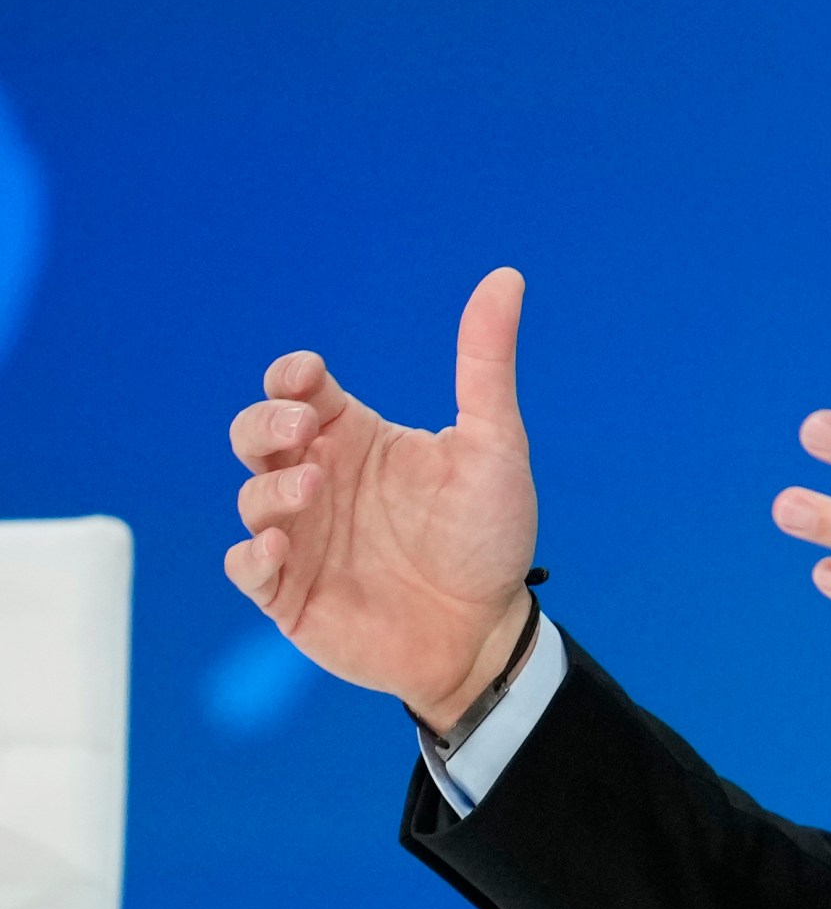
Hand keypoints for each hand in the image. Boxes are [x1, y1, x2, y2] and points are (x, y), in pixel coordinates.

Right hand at [224, 268, 540, 730]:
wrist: (489, 632)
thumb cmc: (492, 535)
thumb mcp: (495, 443)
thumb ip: (486, 364)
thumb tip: (507, 276)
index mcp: (359, 438)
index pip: (300, 388)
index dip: (291, 376)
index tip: (309, 381)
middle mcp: (323, 480)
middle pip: (255, 432)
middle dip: (263, 422)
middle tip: (300, 426)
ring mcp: (303, 538)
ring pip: (249, 496)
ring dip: (270, 487)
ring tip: (312, 488)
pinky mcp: (289, 593)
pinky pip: (244, 568)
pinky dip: (253, 555)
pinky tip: (282, 549)